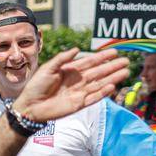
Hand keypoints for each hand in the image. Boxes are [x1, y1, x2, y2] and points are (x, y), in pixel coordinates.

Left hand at [9, 48, 130, 122]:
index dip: (102, 57)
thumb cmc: (36, 86)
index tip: (115, 52)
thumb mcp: (48, 68)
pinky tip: (112, 86)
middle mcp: (77, 81)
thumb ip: (62, 59)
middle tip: (126, 61)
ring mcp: (79, 93)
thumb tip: (77, 49)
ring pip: (100, 84)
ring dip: (112, 78)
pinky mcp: (78, 104)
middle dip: (112, 67)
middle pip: (99, 72)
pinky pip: (94, 98)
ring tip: (125, 72)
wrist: (29, 106)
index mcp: (71, 71)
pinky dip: (103, 92)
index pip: (90, 62)